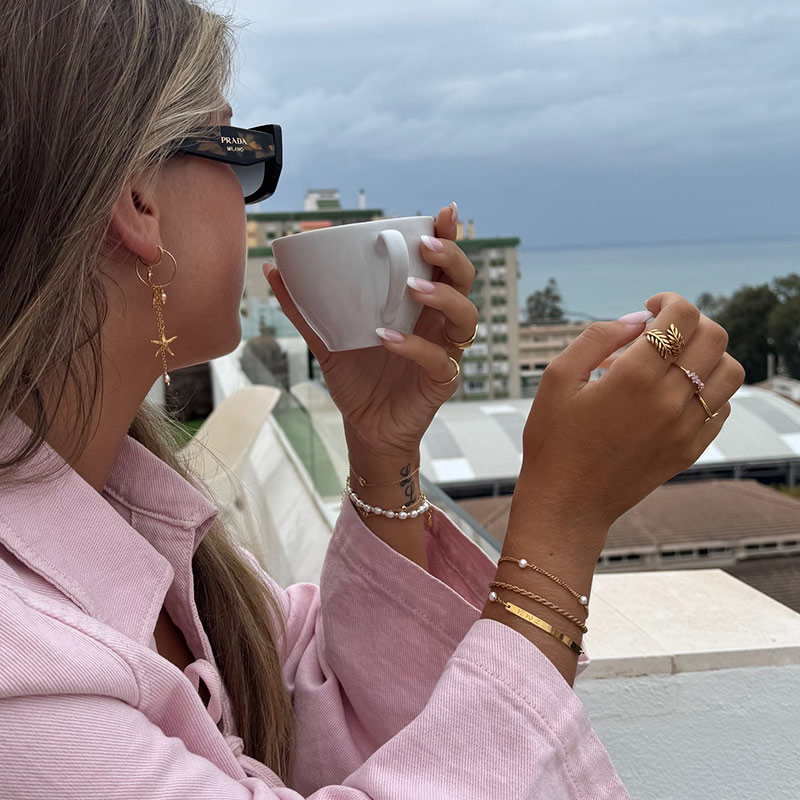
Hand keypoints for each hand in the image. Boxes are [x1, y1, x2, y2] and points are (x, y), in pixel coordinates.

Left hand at [264, 204, 477, 466]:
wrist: (364, 429)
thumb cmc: (357, 379)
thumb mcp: (326, 338)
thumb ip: (304, 306)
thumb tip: (273, 269)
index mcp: (419, 305)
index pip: (441, 264)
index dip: (448, 236)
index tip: (443, 211)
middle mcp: (438, 323)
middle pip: (464, 281)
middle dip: (451, 257)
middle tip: (425, 245)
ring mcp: (445, 351)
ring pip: (466, 316)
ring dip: (443, 296)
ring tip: (412, 287)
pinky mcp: (441, 381)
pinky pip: (439, 360)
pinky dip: (415, 346)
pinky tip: (388, 338)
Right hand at [514, 292, 744, 553]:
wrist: (567, 502)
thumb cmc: (554, 439)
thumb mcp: (557, 379)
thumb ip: (596, 338)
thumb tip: (637, 319)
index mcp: (634, 377)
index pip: (682, 316)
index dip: (670, 301)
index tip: (651, 308)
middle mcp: (669, 399)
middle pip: (714, 337)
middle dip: (690, 322)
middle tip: (662, 331)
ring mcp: (686, 427)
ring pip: (729, 371)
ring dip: (707, 354)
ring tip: (674, 362)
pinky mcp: (691, 449)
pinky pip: (722, 406)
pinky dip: (707, 389)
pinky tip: (674, 393)